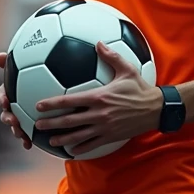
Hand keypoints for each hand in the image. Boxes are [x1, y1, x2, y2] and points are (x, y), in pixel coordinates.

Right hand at [0, 52, 31, 149]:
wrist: (55, 87)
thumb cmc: (39, 72)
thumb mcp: (29, 67)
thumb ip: (14, 63)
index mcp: (12, 92)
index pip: (2, 94)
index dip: (1, 98)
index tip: (3, 100)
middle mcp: (14, 106)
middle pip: (6, 113)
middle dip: (7, 118)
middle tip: (13, 119)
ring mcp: (21, 118)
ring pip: (16, 126)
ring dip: (16, 131)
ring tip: (21, 134)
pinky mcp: (31, 127)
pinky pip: (27, 135)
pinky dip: (26, 140)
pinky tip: (29, 145)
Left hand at [34, 42, 162, 155]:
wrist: (156, 109)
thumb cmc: (140, 88)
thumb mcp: (127, 69)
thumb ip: (111, 56)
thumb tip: (98, 43)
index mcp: (99, 97)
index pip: (70, 101)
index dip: (52, 103)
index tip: (39, 105)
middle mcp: (99, 114)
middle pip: (69, 121)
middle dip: (51, 123)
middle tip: (37, 125)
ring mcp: (104, 127)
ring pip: (78, 135)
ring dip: (62, 138)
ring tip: (50, 140)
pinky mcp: (111, 136)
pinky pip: (92, 144)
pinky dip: (80, 148)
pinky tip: (71, 151)